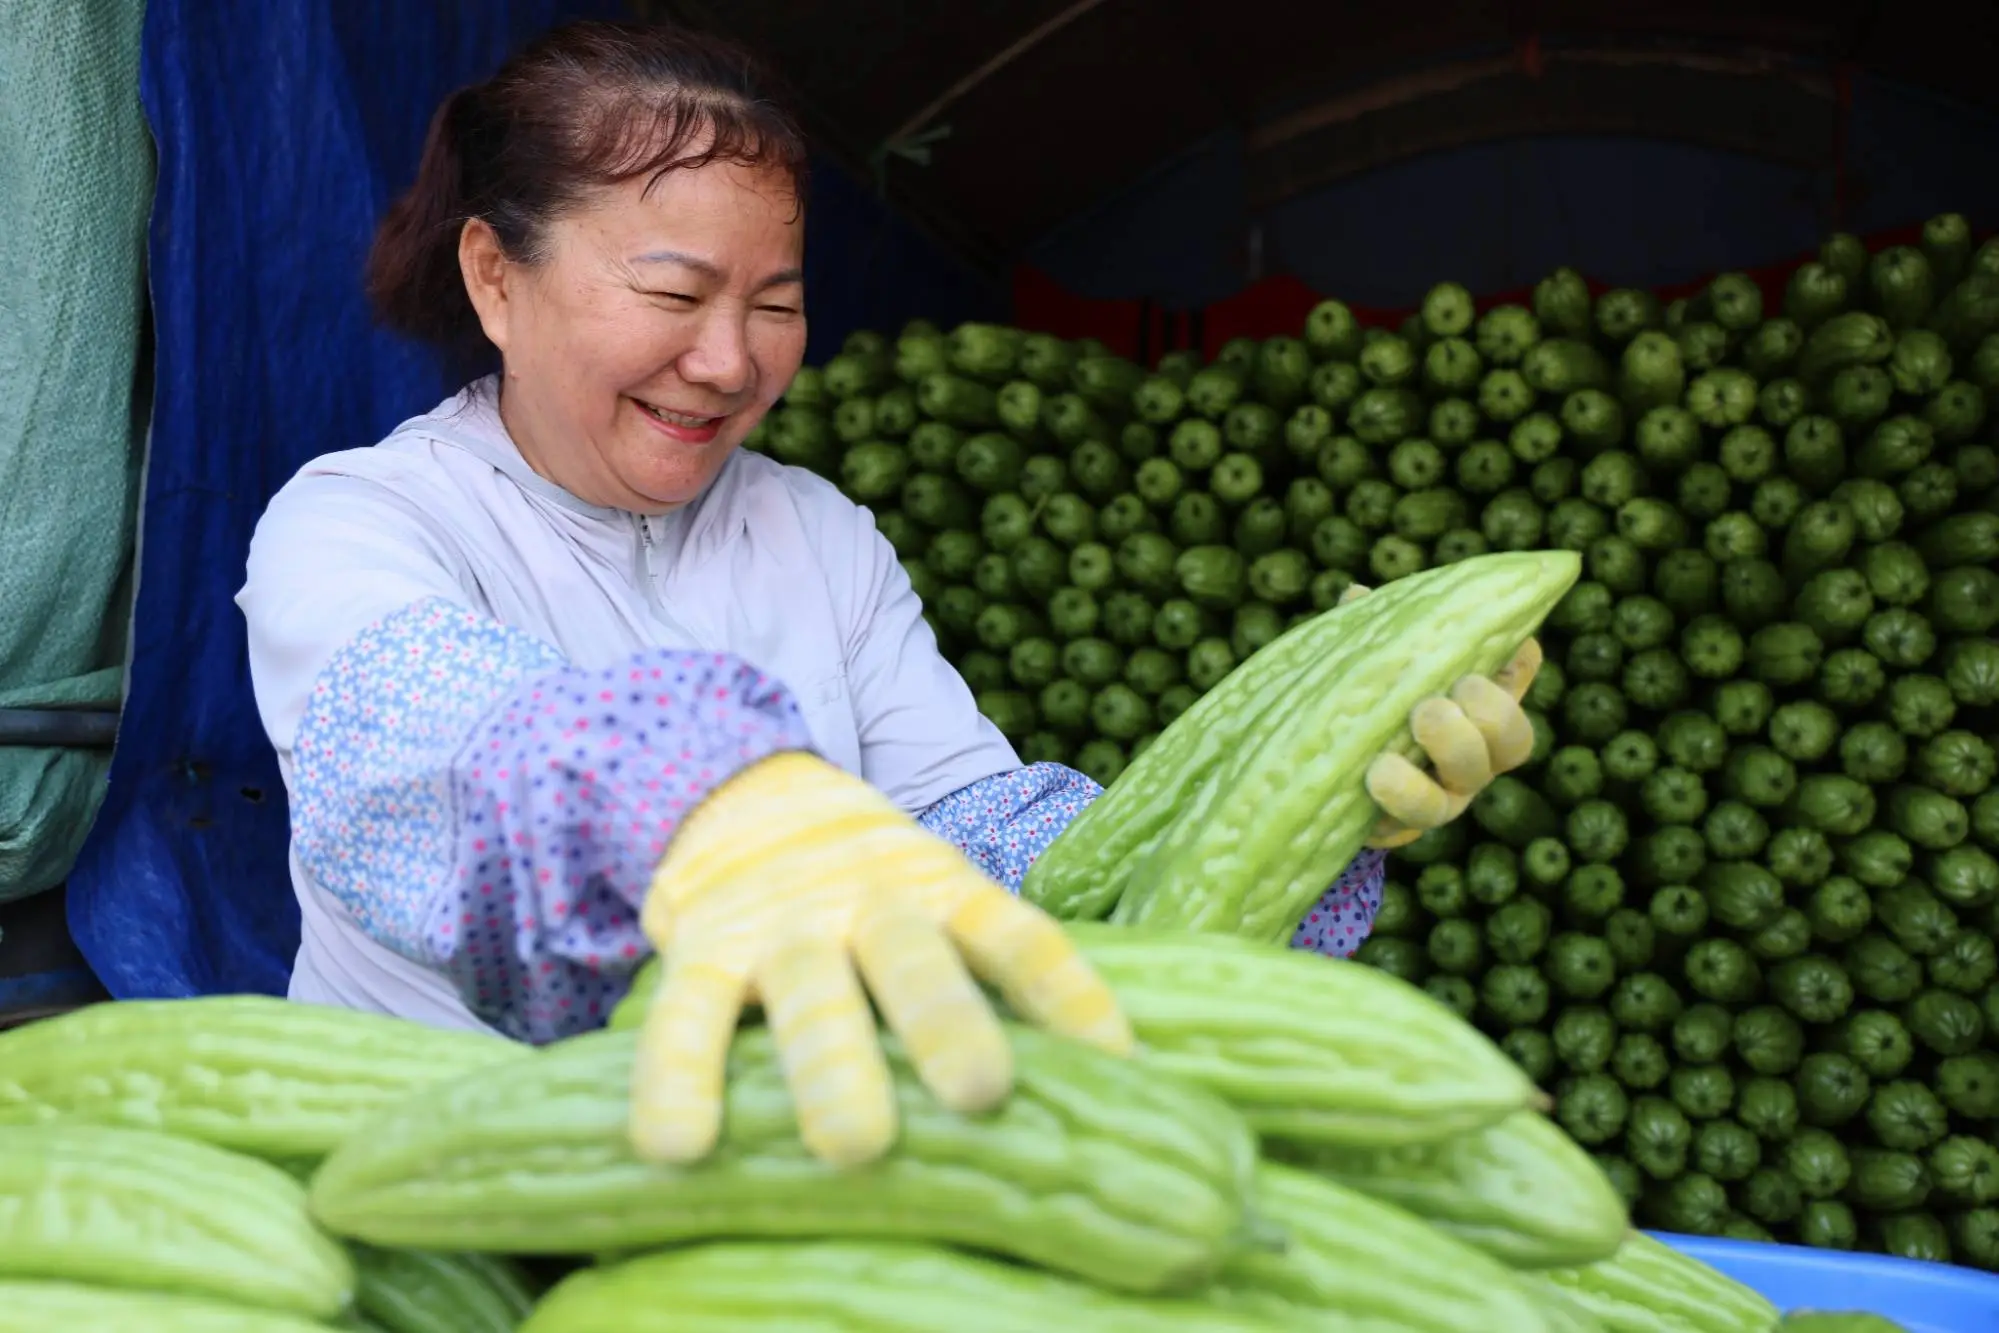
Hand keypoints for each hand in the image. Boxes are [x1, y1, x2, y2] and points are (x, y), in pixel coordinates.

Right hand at [626, 751, 1131, 1168]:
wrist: (745, 794)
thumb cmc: (869, 896)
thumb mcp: (932, 904)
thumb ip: (984, 978)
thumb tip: (1101, 1082)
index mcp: (943, 892)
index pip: (1015, 936)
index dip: (1066, 990)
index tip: (1115, 1057)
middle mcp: (871, 904)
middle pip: (915, 960)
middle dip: (946, 1023)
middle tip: (981, 1094)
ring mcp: (783, 926)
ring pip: (809, 992)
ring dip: (831, 1065)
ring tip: (854, 1145)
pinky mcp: (703, 948)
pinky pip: (685, 1014)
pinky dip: (678, 1076)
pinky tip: (676, 1145)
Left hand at [1335, 582, 1542, 849]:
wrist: (1331, 789)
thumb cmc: (1364, 709)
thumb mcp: (1371, 667)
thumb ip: (1372, 635)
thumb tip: (1357, 595)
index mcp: (1472, 703)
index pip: (1517, 672)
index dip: (1521, 655)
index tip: (1510, 638)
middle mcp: (1474, 750)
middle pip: (1514, 738)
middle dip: (1495, 710)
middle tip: (1460, 687)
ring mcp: (1448, 790)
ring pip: (1474, 774)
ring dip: (1455, 743)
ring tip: (1422, 716)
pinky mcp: (1411, 820)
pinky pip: (1420, 812)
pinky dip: (1403, 789)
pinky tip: (1379, 770)